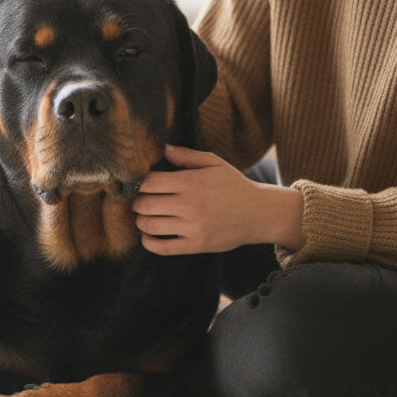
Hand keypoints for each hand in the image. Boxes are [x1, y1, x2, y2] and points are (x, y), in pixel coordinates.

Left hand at [134, 145, 305, 255]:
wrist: (259, 213)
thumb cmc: (234, 186)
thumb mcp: (214, 163)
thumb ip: (186, 155)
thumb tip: (163, 148)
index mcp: (191, 182)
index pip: (149, 182)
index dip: (139, 183)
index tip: (140, 184)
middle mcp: (189, 205)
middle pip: (144, 204)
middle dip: (137, 202)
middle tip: (140, 200)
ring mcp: (192, 227)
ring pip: (148, 226)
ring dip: (140, 221)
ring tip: (145, 215)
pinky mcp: (196, 245)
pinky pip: (161, 247)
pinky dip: (148, 241)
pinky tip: (149, 234)